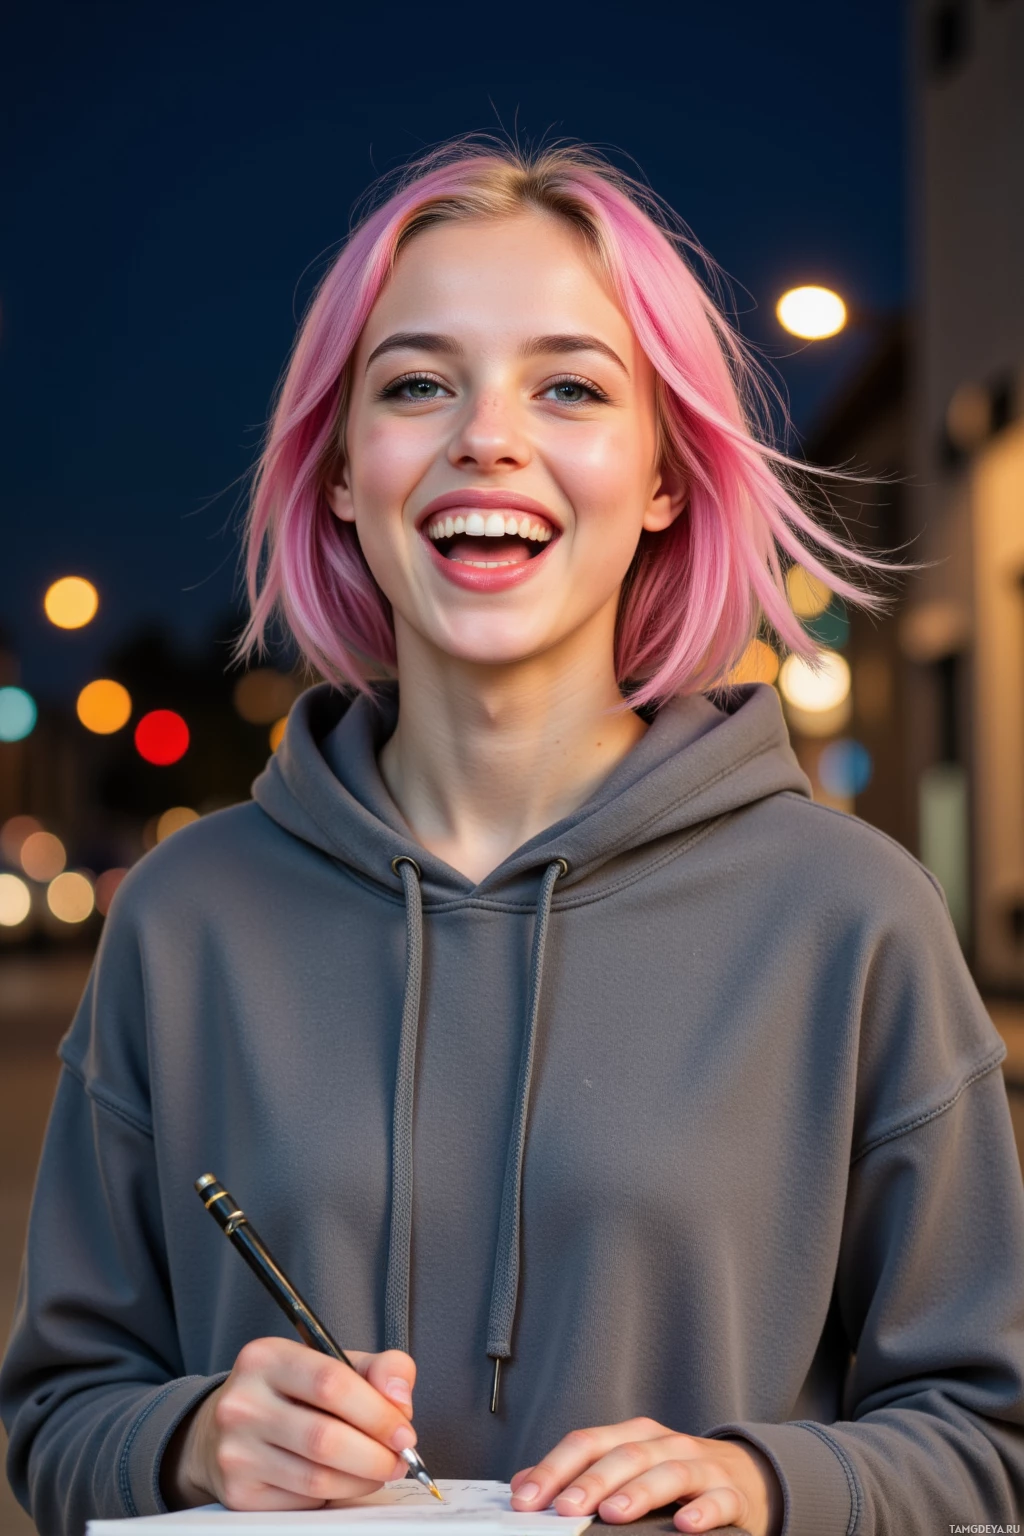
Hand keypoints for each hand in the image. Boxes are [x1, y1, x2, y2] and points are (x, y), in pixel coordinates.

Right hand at [161, 1340, 418, 1510]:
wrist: (223, 1428)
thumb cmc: (292, 1393)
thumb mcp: (333, 1362)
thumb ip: (379, 1369)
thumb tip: (400, 1399)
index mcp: (268, 1357)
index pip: (332, 1383)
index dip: (378, 1412)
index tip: (404, 1431)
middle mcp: (244, 1403)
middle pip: (325, 1439)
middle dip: (375, 1455)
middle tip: (399, 1459)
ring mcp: (236, 1451)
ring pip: (317, 1478)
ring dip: (362, 1480)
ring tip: (379, 1471)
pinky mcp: (238, 1493)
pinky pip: (303, 1502)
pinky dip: (335, 1496)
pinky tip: (344, 1481)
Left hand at [510, 1417, 782, 1535]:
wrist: (744, 1477)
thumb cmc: (672, 1477)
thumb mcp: (626, 1469)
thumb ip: (578, 1476)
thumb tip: (521, 1486)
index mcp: (632, 1436)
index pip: (586, 1442)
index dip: (554, 1468)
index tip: (525, 1500)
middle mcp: (664, 1443)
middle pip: (624, 1454)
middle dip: (591, 1481)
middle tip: (565, 1509)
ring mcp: (700, 1466)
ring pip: (668, 1471)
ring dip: (639, 1492)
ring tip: (613, 1514)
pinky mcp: (730, 1494)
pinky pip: (717, 1499)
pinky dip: (701, 1510)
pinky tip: (684, 1525)